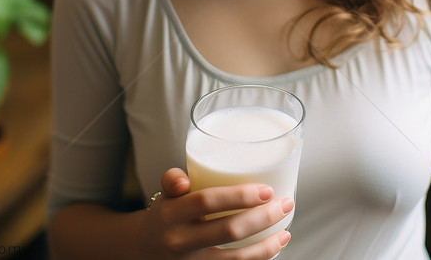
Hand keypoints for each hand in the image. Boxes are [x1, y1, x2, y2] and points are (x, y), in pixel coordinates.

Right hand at [138, 168, 292, 258]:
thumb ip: (173, 180)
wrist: (144, 251)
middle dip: (263, 218)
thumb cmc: (166, 216)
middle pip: (228, 230)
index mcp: (171, 214)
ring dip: (267, 245)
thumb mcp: (164, 195)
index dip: (238, 196)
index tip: (266, 190)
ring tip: (286, 231)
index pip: (207, 201)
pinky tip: (272, 249)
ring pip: (236, 259)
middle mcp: (180, 241)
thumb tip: (182, 180)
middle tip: (285, 205)